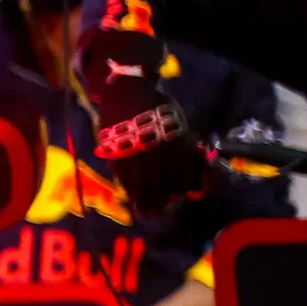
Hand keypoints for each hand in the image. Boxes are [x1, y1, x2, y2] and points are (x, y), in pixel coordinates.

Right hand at [89, 101, 208, 220]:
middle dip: (159, 200)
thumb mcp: (177, 121)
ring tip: (144, 211)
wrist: (128, 90)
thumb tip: (191, 168)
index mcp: (173, 138)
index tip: (176, 199)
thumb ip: (183, 143)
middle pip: (157, 180)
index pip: (177, 171)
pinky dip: (126, 187)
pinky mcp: (114, 150)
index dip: (177, 188)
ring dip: (142, 199)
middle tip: (158, 215)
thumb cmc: (158, 107)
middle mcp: (153, 146)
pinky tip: (130, 195)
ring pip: (138, 180)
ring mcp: (132, 148)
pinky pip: (121, 174)